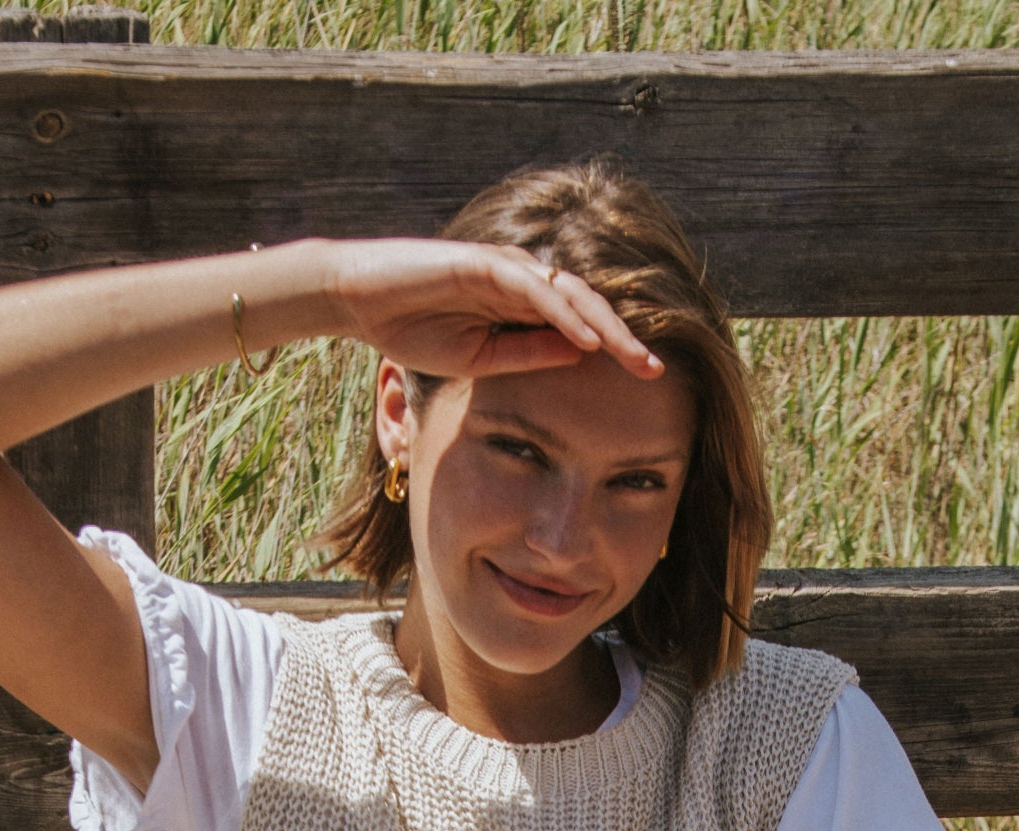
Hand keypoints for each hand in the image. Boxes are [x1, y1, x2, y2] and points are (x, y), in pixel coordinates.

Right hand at [319, 237, 663, 383]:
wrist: (361, 301)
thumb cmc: (415, 328)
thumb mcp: (481, 359)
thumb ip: (528, 354)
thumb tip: (580, 356)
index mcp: (522, 305)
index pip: (581, 325)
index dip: (616, 349)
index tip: (648, 379)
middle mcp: (522, 279)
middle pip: (587, 306)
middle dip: (624, 338)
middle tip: (657, 369)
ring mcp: (505, 268)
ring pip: (570, 294)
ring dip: (606, 326)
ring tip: (636, 357)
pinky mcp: (484, 263)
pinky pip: (535, 289)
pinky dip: (563, 315)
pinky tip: (587, 340)